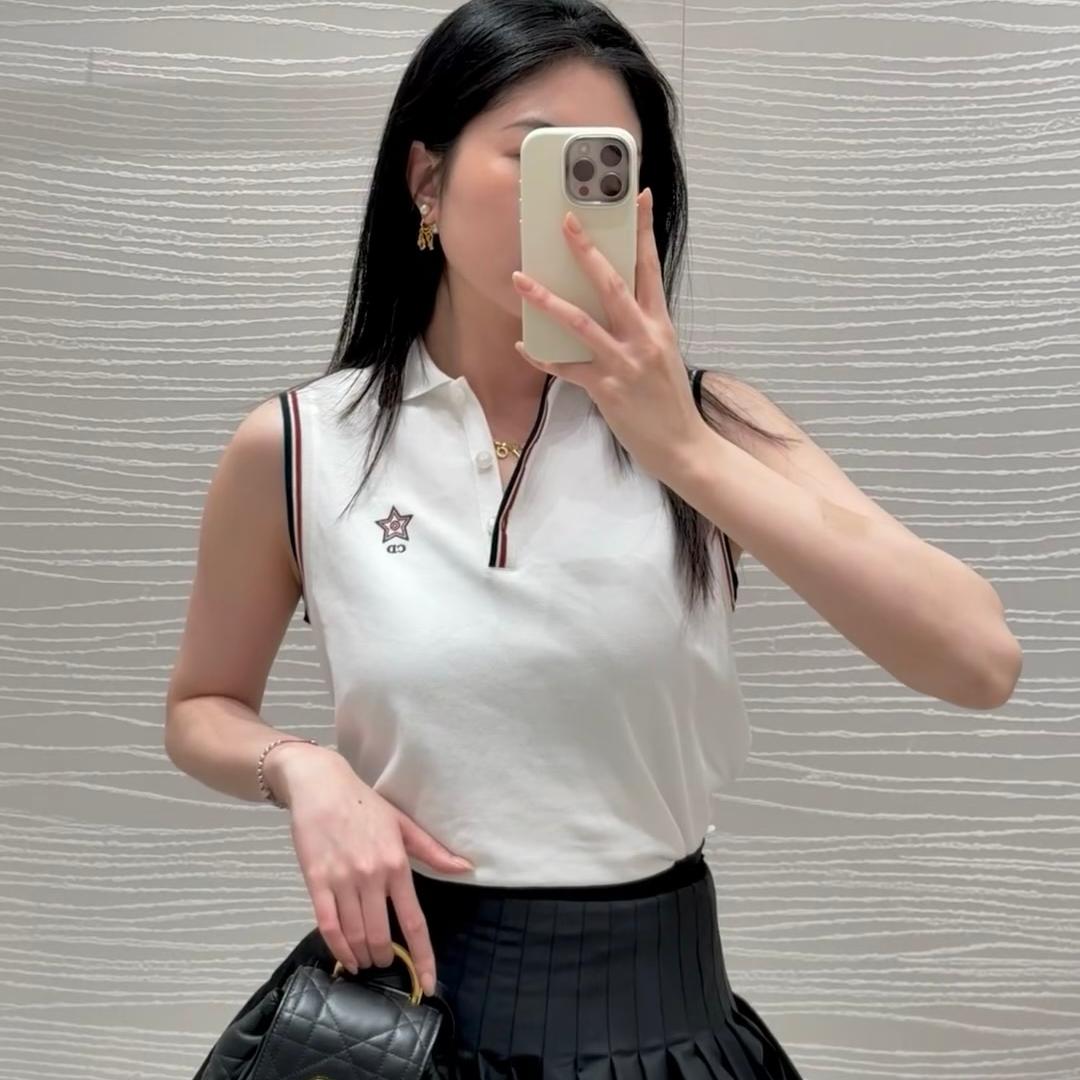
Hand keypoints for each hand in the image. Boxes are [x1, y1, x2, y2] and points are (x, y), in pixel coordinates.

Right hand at [273, 747, 473, 996]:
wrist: (322, 785)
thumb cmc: (366, 805)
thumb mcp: (404, 824)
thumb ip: (433, 851)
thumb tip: (465, 868)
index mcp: (397, 864)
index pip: (414, 921)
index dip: (422, 957)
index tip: (428, 983)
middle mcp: (372, 876)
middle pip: (381, 935)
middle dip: (386, 957)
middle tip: (386, 961)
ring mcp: (342, 880)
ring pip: (355, 935)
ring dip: (363, 956)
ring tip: (367, 961)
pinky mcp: (316, 881)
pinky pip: (327, 925)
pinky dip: (338, 949)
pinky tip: (346, 958)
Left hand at [510, 187, 708, 484]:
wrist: (684, 446)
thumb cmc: (669, 401)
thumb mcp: (663, 355)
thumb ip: (640, 327)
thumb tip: (610, 304)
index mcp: (660, 325)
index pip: (651, 268)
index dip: (643, 231)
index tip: (636, 197)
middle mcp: (644, 338)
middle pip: (613, 284)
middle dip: (587, 250)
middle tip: (566, 220)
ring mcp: (625, 363)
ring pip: (581, 322)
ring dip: (547, 298)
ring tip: (520, 279)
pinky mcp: (607, 389)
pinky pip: (566, 368)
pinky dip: (543, 356)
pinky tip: (523, 344)